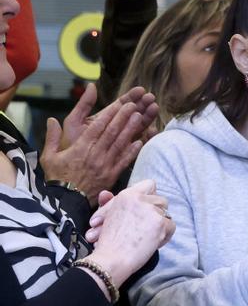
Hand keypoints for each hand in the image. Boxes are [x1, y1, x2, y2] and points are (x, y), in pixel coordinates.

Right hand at [41, 85, 158, 205]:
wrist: (65, 202)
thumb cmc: (56, 178)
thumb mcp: (49, 157)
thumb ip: (52, 137)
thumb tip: (51, 120)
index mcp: (80, 147)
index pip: (98, 127)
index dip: (110, 114)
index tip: (119, 104)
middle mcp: (95, 154)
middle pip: (112, 132)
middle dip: (123, 117)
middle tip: (134, 105)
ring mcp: (105, 165)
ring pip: (120, 144)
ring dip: (131, 129)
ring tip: (140, 117)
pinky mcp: (112, 175)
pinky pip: (124, 161)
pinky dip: (132, 151)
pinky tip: (140, 141)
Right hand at [85, 179, 173, 288]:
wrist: (110, 260)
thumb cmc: (107, 242)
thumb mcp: (105, 218)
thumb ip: (109, 204)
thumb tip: (106, 193)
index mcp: (127, 195)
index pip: (149, 185)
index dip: (149, 196)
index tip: (145, 208)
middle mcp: (140, 199)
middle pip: (161, 201)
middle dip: (154, 214)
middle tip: (142, 228)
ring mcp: (151, 210)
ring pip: (166, 213)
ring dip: (158, 225)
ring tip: (143, 237)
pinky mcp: (160, 223)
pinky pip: (171, 226)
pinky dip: (165, 236)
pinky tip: (151, 243)